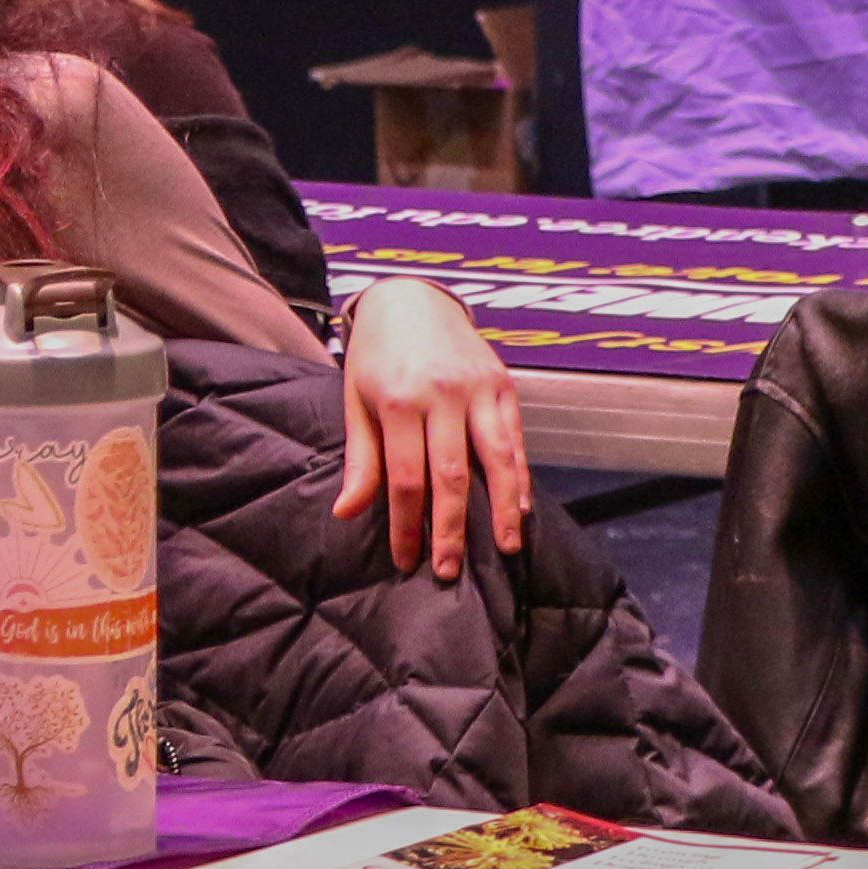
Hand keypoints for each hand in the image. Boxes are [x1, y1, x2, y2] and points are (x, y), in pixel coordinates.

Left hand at [332, 278, 534, 582]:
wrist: (411, 299)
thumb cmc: (376, 356)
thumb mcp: (357, 402)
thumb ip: (361, 460)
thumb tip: (347, 512)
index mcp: (399, 401)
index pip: (405, 479)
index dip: (406, 525)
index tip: (407, 560)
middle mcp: (442, 395)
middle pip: (452, 475)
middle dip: (451, 529)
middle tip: (449, 570)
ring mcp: (477, 388)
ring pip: (496, 458)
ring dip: (501, 509)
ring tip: (503, 548)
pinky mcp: (502, 384)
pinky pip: (516, 438)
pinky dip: (520, 476)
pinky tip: (520, 508)